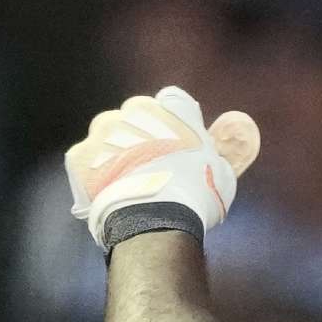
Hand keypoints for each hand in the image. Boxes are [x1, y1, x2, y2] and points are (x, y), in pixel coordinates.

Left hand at [65, 86, 259, 246]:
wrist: (154, 218)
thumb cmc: (196, 192)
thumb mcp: (223, 169)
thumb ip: (225, 147)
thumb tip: (241, 126)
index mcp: (170, 108)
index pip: (172, 103)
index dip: (175, 125)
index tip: (178, 145)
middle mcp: (133, 111)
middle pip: (136, 119)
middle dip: (142, 138)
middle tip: (154, 169)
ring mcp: (103, 132)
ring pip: (109, 138)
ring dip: (115, 154)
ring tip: (129, 185)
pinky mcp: (80, 155)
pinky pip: (87, 161)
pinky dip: (94, 175)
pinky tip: (109, 194)